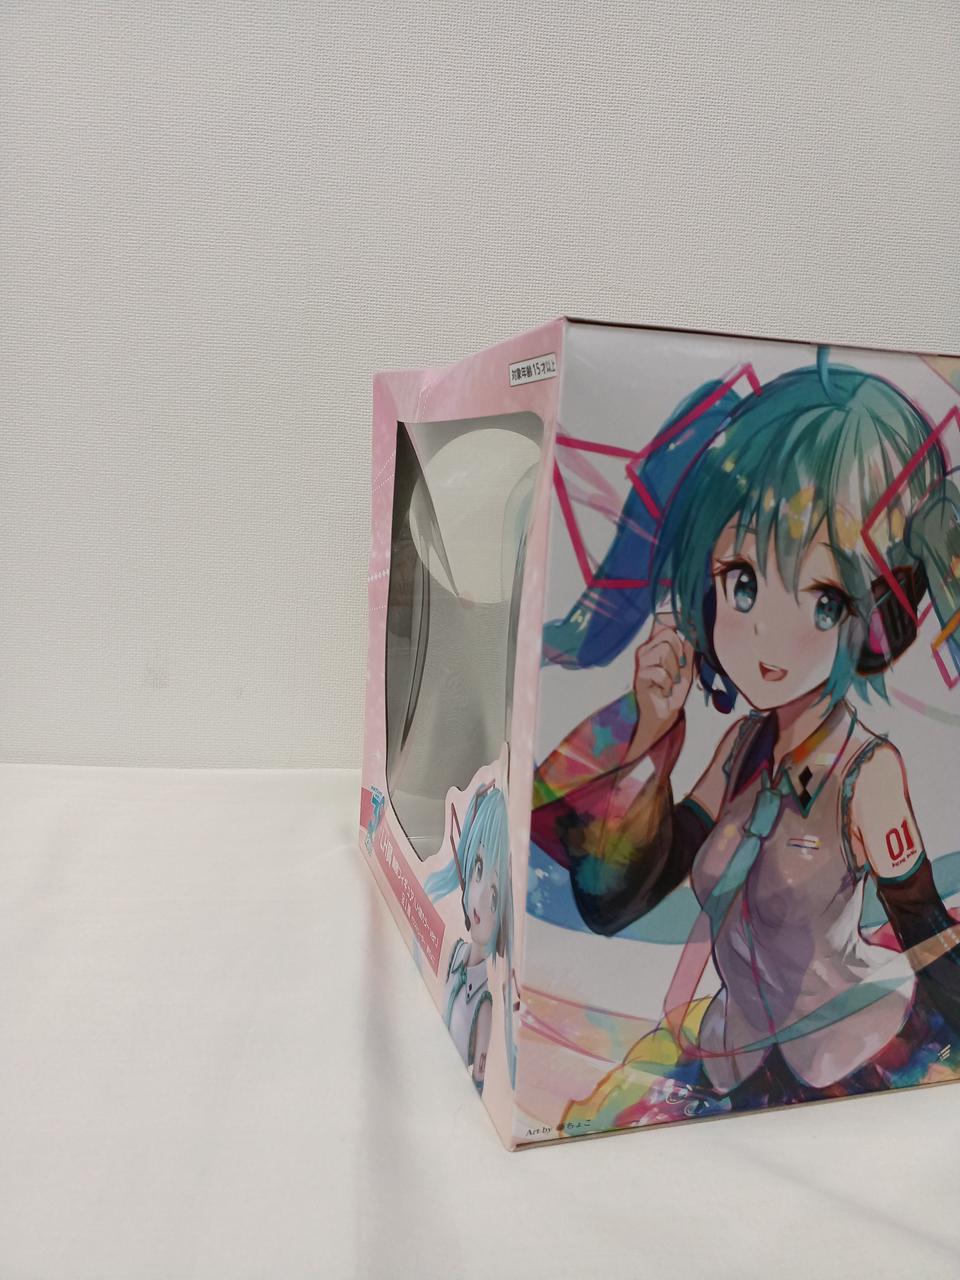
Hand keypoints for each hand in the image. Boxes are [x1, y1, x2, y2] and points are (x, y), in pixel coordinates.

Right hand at [628, 617, 694, 759]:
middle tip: (677, 671)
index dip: (676, 619)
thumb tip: (695, 626)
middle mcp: (645, 649)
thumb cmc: (675, 689)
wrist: (665, 714)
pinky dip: (667, 684)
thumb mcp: (688, 664)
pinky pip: (660, 671)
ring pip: (664, 651)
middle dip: (680, 654)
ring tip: (670, 681)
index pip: (661, 619)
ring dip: (673, 670)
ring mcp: (640, 662)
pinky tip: (663, 690)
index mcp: (656, 644)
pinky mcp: (639, 676)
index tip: (690, 629)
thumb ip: (690, 646)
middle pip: (668, 635)